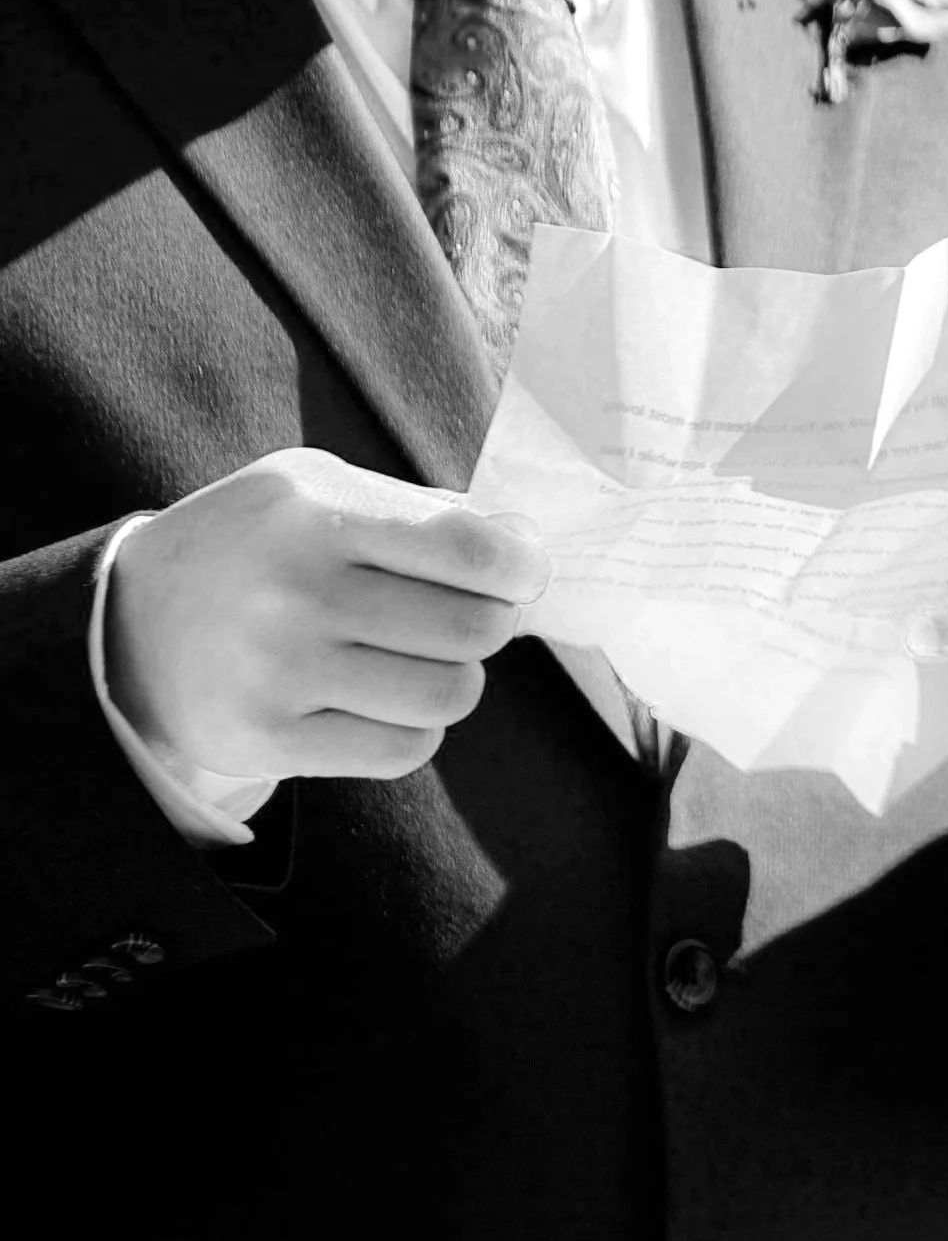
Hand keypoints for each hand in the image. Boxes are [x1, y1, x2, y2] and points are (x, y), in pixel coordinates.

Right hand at [106, 447, 549, 781]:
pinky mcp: (267, 739)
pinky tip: (377, 703)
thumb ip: (429, 513)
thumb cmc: (260, 547)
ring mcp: (278, 670)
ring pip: (450, 694)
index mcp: (315, 509)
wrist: (127, 623)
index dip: (522, 569)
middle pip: (475, 628)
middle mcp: (294, 589)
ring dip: (452, 680)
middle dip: (488, 624)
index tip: (520, 576)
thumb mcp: (322, 492)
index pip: (469, 548)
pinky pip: (405, 749)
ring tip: (414, 659)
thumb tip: (528, 546)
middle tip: (456, 618)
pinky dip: (412, 729)